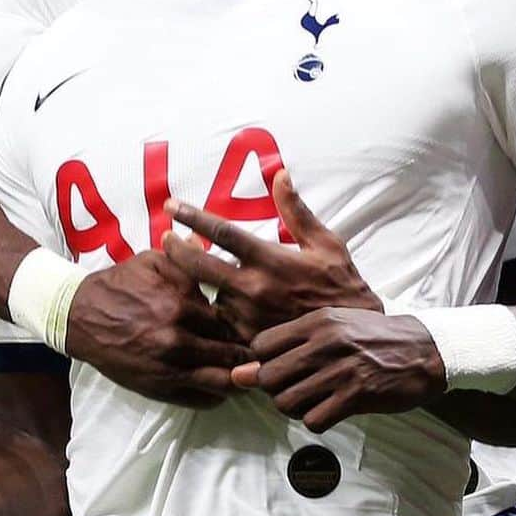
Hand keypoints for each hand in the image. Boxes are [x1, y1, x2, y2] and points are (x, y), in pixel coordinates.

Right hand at [66, 250, 251, 406]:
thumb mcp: (155, 260)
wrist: (81, 315)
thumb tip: (219, 256)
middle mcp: (178, 342)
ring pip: (221, 382)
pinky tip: (223, 386)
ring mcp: (168, 369)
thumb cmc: (121, 283)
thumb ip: (190, 261)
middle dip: (249, 354)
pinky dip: (217, 395)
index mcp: (180, 307)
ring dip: (238, 378)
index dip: (246, 326)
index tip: (256, 326)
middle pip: (231, 355)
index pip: (230, 323)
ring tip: (248, 372)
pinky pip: (200, 400)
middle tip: (262, 351)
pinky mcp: (158, 389)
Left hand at [162, 170, 382, 342]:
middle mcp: (254, 288)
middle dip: (175, 249)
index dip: (192, 216)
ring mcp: (247, 317)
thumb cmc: (341, 285)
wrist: (350, 339)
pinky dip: (216, 312)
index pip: (222, 232)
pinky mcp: (247, 341)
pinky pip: (221, 323)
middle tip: (165, 238)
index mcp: (269, 259)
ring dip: (200, 285)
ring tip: (190, 275)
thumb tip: (280, 174)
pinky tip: (214, 306)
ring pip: (209, 295)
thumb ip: (297, 210)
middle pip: (198, 265)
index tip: (171, 205)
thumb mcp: (325, 244)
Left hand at [235, 308, 445, 432]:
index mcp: (317, 320)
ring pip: (286, 402)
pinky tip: (328, 410)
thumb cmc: (372, 337)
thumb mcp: (333, 326)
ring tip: (309, 400)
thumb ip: (289, 345)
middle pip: (269, 376)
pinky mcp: (357, 396)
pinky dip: (315, 421)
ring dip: (293, 408)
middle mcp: (325, 342)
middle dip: (274, 389)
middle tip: (293, 387)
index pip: (261, 345)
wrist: (424, 349)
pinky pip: (313, 420)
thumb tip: (240, 372)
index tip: (279, 366)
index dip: (264, 361)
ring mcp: (340, 370)